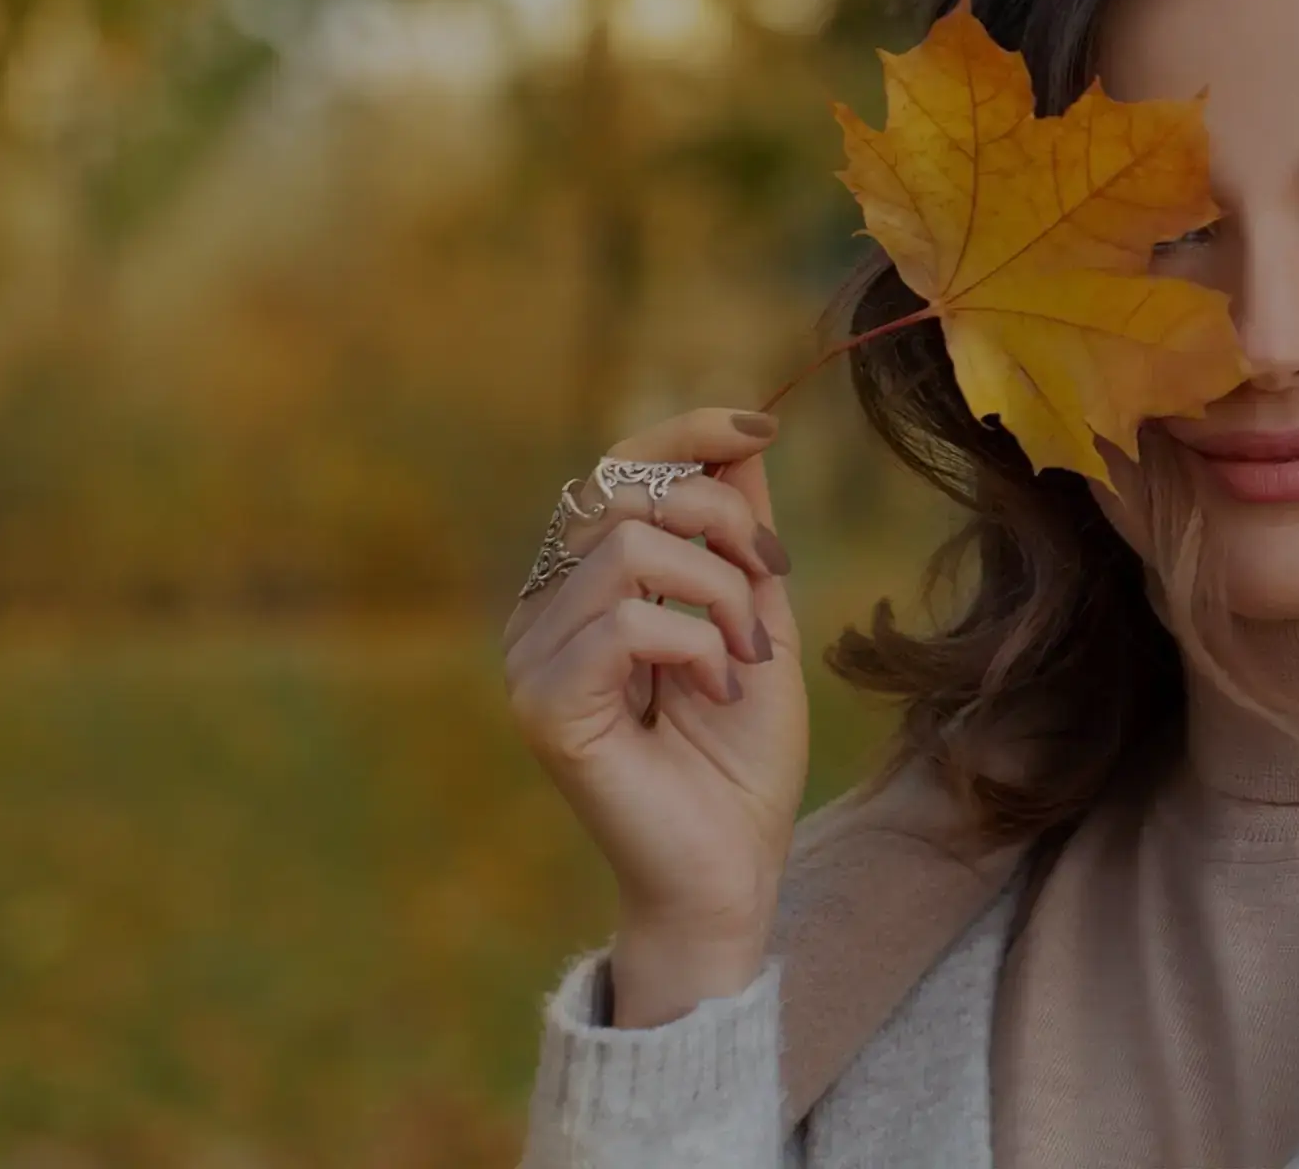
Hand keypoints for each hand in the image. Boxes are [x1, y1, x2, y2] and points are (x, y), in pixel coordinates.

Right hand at [501, 407, 808, 1012]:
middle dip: (723, 523)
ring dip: (719, 593)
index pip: (616, 468)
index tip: (761, 429)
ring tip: (744, 655)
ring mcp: (531, 657)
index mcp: (585, 584)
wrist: (733, 869)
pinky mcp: (543, 705)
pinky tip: (715, 690)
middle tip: (767, 594)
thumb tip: (743, 432)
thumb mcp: (759, 614)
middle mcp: (543, 610)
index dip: (686, 431)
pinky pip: (625, 622)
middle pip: (624, 490)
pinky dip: (695, 644)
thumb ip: (740, 531)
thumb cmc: (741, 757)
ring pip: (630, 548)